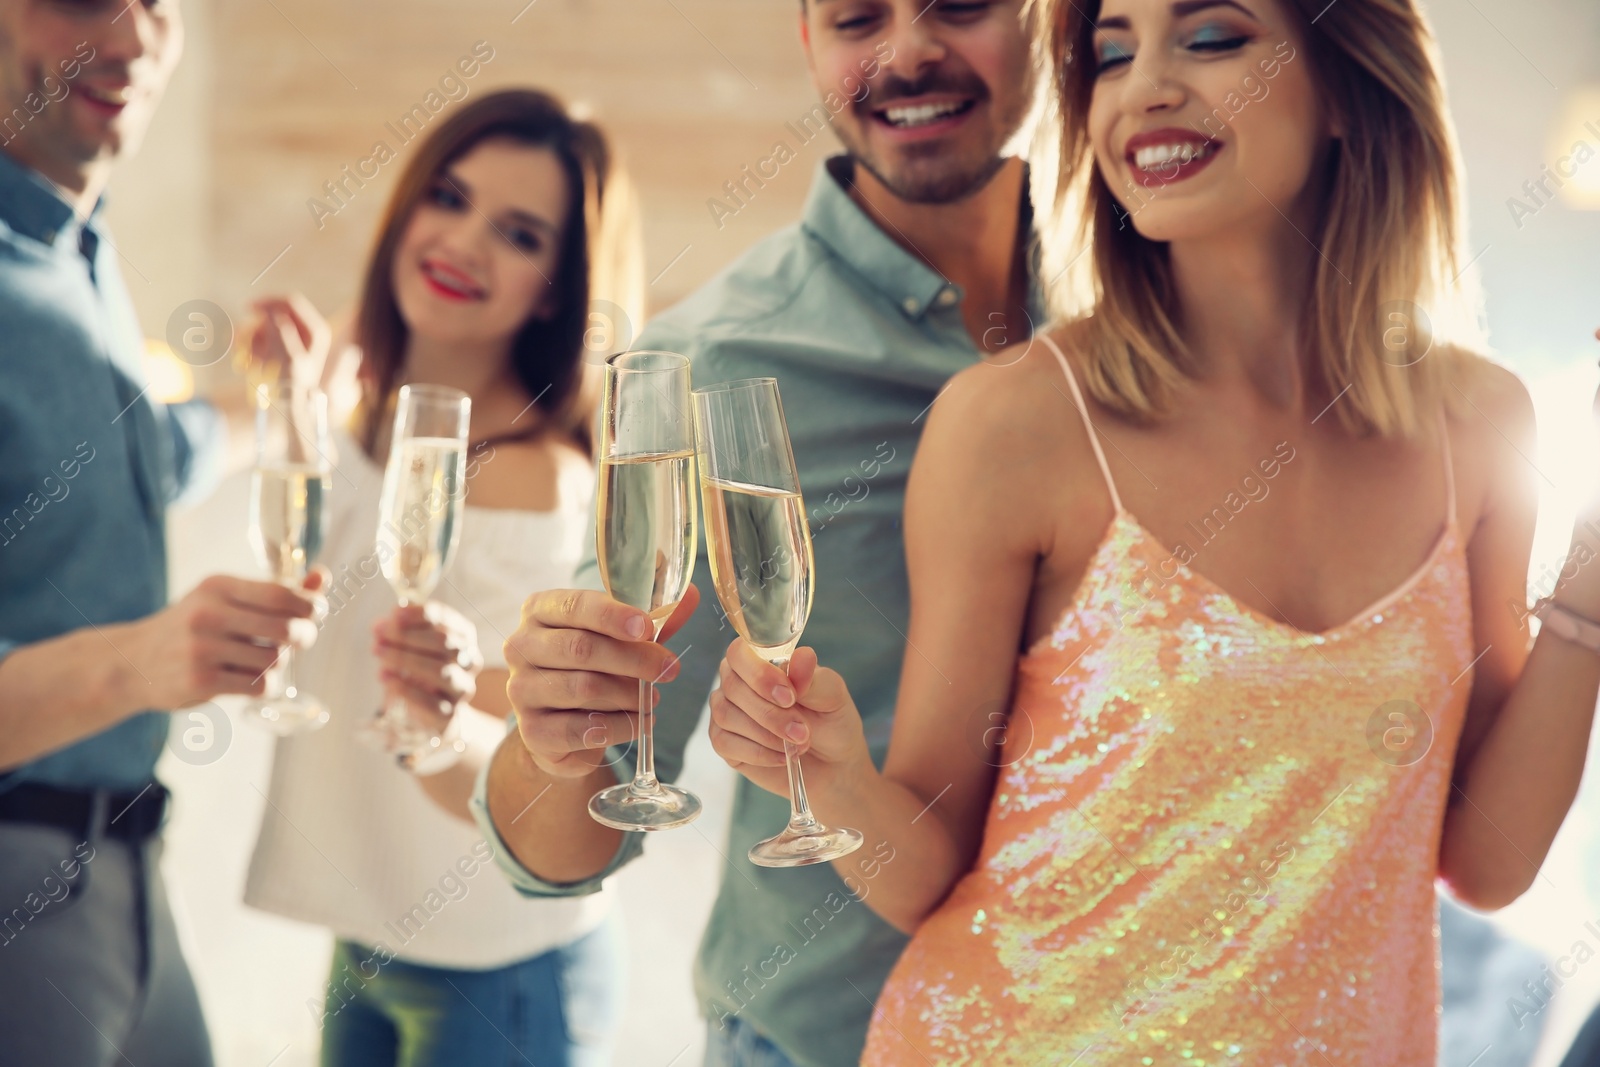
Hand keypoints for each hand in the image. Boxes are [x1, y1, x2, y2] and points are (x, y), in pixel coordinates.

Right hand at [120, 569, 326, 711]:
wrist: (134, 661)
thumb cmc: (193, 626)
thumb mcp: (224, 598)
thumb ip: (275, 591)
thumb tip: (323, 576)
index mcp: (218, 586)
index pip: (280, 593)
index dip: (310, 605)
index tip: (316, 613)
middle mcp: (208, 614)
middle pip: (285, 629)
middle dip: (305, 637)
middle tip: (301, 641)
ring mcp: (201, 649)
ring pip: (275, 660)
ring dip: (280, 664)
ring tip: (263, 661)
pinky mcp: (200, 681)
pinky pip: (258, 686)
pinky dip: (267, 687)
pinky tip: (255, 681)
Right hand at [242, 294, 330, 389]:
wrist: (292, 402)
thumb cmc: (294, 384)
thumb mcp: (289, 360)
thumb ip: (282, 336)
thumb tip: (275, 314)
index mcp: (315, 328)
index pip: (290, 301)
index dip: (268, 302)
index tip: (248, 307)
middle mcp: (306, 328)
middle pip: (276, 311)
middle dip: (258, 324)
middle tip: (242, 337)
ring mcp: (293, 335)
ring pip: (265, 324)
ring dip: (253, 338)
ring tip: (252, 359)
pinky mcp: (281, 342)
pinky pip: (262, 335)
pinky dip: (252, 345)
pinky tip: (251, 360)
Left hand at [373, 601, 482, 738]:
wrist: (430, 709)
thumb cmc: (419, 668)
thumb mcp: (409, 645)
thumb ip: (396, 632)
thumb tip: (380, 625)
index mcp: (463, 636)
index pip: (447, 619)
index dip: (421, 614)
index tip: (394, 613)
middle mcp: (470, 660)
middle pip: (443, 643)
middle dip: (408, 637)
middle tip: (379, 636)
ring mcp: (462, 688)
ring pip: (440, 671)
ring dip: (405, 660)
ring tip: (379, 653)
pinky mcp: (449, 713)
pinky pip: (432, 702)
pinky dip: (406, 689)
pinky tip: (386, 678)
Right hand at [502, 586, 697, 778]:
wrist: (564, 723)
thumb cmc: (595, 666)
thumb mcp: (623, 637)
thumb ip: (655, 618)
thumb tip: (692, 594)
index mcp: (540, 611)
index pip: (574, 606)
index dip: (612, 616)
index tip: (647, 627)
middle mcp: (521, 646)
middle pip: (580, 648)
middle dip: (633, 659)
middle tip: (670, 668)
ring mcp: (521, 689)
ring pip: (582, 688)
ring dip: (629, 695)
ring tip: (654, 698)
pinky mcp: (531, 731)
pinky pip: (580, 729)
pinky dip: (619, 726)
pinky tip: (639, 722)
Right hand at [708, 638, 871, 801]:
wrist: (832, 762)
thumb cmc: (830, 720)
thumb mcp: (831, 695)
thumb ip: (812, 677)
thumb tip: (802, 657)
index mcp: (760, 661)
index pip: (739, 653)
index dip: (759, 674)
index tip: (790, 697)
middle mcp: (737, 682)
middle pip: (732, 686)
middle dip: (770, 713)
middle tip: (802, 730)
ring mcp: (727, 712)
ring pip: (726, 715)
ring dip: (766, 734)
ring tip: (798, 744)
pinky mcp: (724, 743)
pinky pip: (724, 743)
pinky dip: (758, 752)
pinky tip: (782, 756)